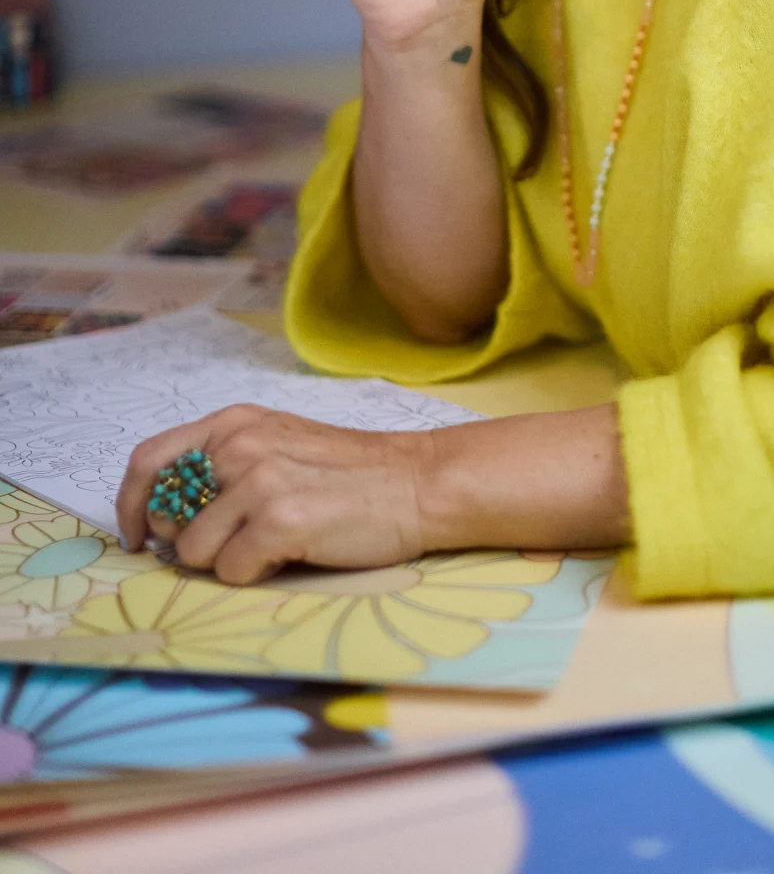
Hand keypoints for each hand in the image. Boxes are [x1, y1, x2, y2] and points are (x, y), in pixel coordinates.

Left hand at [117, 404, 431, 584]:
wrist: (418, 482)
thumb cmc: (350, 473)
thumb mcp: (279, 445)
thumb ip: (225, 464)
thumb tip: (167, 517)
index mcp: (235, 422)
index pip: (149, 460)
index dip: (131, 506)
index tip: (138, 537)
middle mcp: (240, 444)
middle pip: (167, 516)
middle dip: (190, 541)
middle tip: (235, 543)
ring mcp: (260, 480)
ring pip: (194, 551)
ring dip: (227, 561)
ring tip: (273, 544)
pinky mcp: (281, 519)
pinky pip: (230, 571)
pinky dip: (255, 574)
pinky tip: (291, 553)